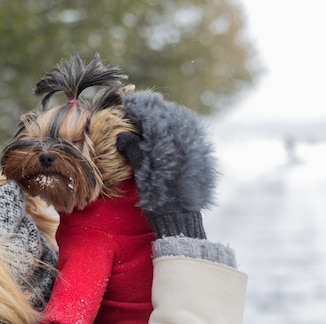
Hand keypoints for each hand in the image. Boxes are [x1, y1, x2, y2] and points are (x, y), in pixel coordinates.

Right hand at [117, 90, 217, 238]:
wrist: (182, 214)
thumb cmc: (156, 194)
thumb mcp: (140, 169)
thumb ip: (133, 146)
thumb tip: (123, 134)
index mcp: (164, 134)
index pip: (148, 109)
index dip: (135, 106)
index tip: (126, 107)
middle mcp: (182, 131)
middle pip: (163, 109)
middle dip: (149, 111)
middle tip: (137, 115)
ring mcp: (195, 138)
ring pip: (177, 117)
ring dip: (163, 119)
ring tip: (151, 126)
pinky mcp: (202, 148)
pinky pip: (188, 128)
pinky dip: (176, 128)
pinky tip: (167, 137)